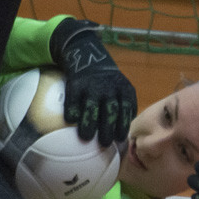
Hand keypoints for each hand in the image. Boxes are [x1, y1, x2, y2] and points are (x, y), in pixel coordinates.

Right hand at [49, 18, 135, 146]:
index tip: (119, 139)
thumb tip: (124, 134)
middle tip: (103, 143)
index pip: (127, 109)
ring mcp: (92, 86)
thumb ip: (124, 106)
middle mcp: (109, 88)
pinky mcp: (75, 85)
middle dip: (107, 128)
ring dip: (89, 123)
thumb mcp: (121, 87)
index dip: (123, 125)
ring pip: (91, 107)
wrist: (87, 55)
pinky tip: (71, 121)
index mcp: (124, 89)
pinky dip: (72, 112)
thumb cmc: (107, 80)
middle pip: (110, 111)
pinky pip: (73, 101)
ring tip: (86, 137)